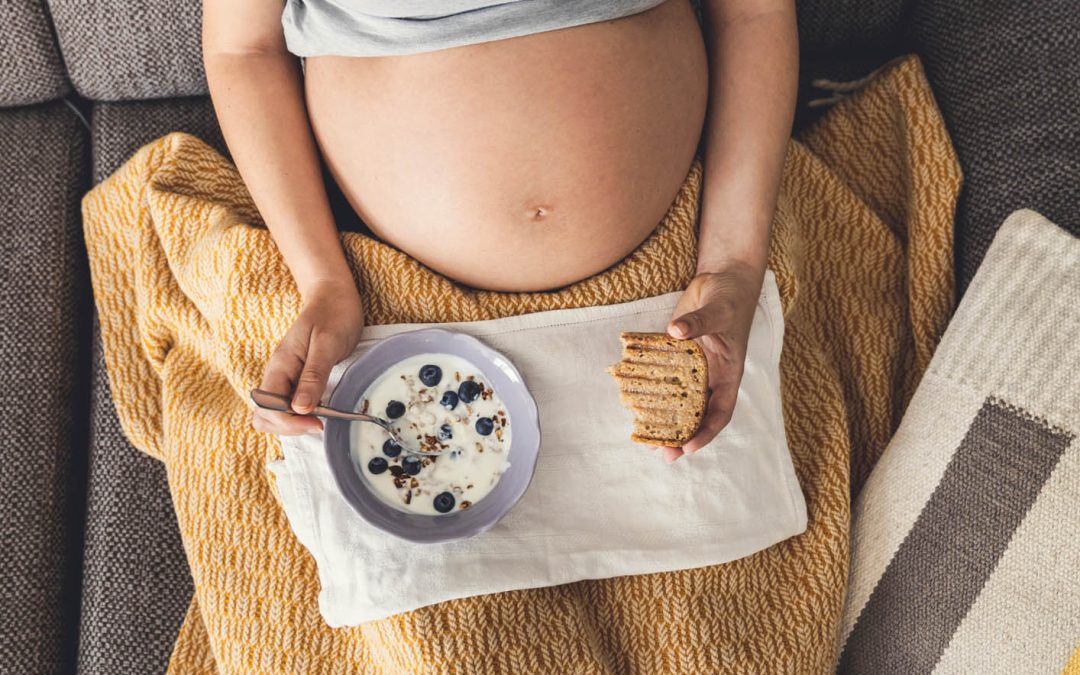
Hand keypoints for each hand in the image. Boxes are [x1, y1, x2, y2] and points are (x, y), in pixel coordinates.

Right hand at [252, 279, 364, 434]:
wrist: (332, 295)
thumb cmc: (333, 314)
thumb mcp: (327, 344)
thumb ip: (313, 376)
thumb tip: (300, 409)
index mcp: (280, 365)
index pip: (268, 408)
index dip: (289, 422)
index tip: (318, 422)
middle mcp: (277, 374)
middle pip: (264, 415)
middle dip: (288, 427)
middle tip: (319, 423)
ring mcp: (285, 377)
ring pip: (273, 414)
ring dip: (292, 423)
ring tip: (320, 418)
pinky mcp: (296, 379)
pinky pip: (288, 405)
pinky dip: (299, 415)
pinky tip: (319, 410)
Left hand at [658, 263, 762, 461]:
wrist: (722, 279)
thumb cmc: (729, 297)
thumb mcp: (719, 310)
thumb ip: (699, 322)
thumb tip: (677, 332)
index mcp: (728, 374)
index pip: (719, 412)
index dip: (705, 432)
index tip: (687, 446)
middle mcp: (711, 377)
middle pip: (696, 413)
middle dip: (680, 434)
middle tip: (661, 453)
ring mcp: (694, 368)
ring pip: (678, 399)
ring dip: (664, 418)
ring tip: (645, 437)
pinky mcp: (676, 355)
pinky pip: (664, 376)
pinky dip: (652, 389)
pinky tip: (633, 400)